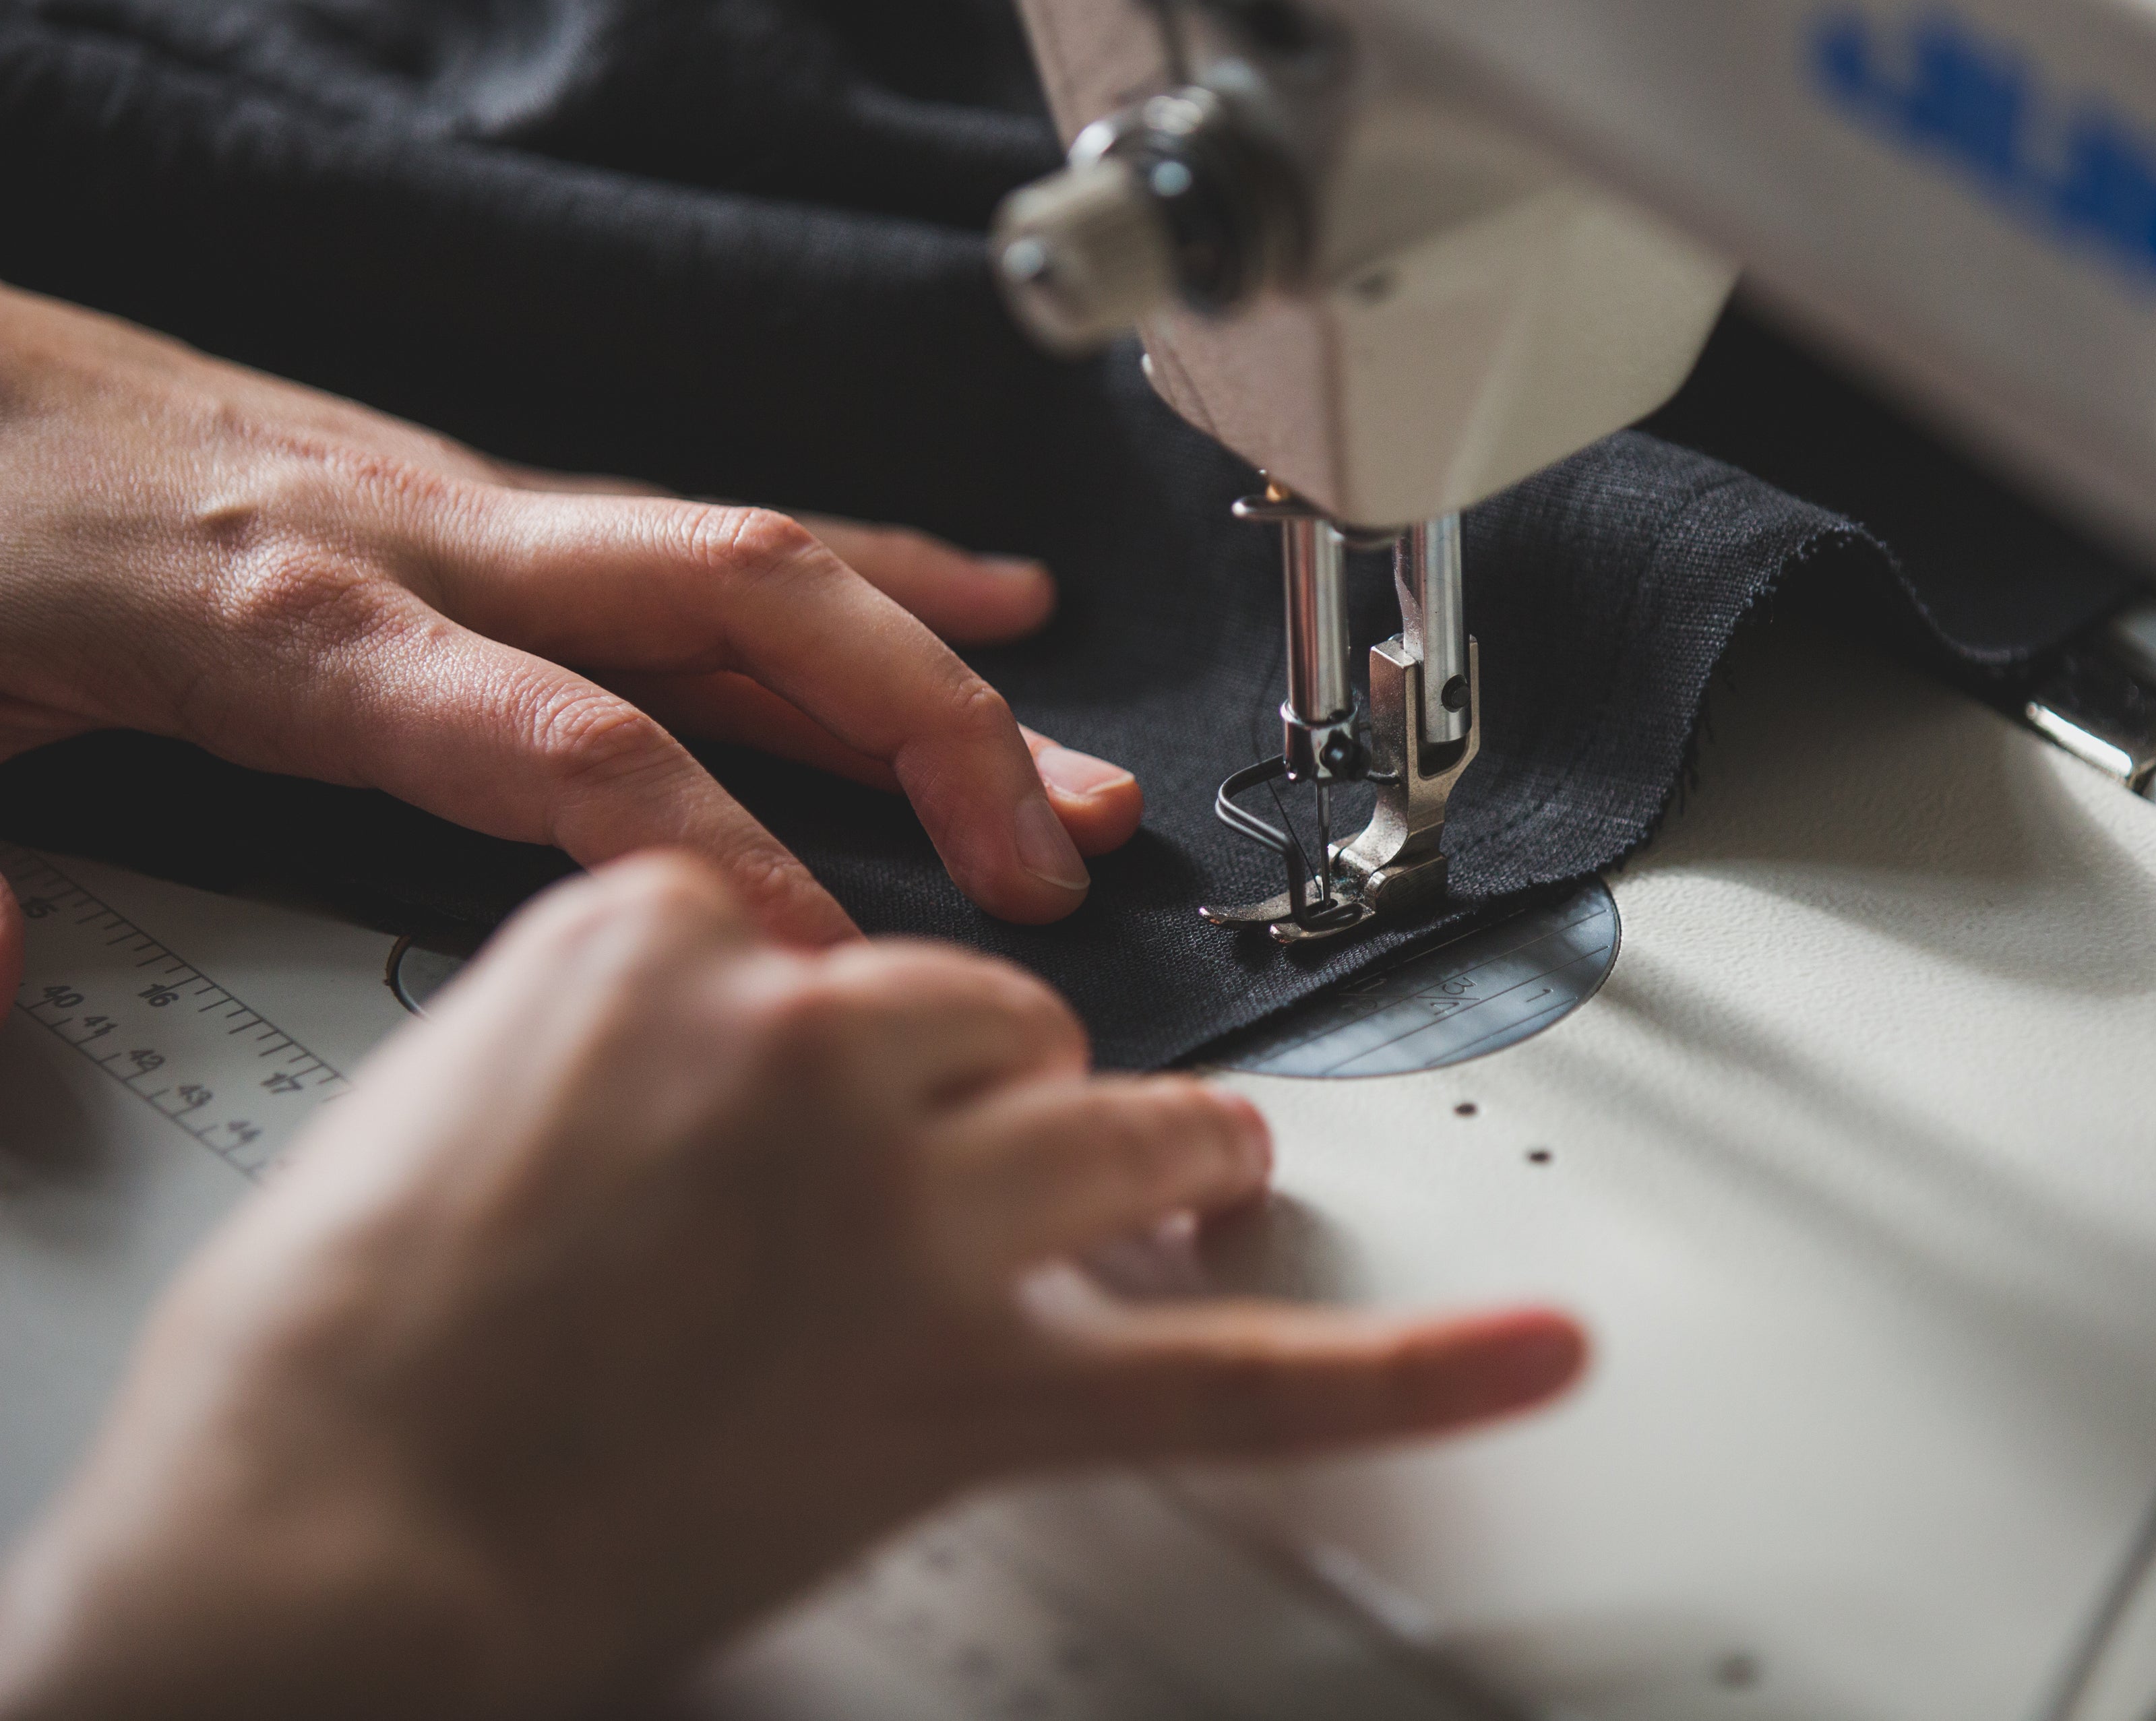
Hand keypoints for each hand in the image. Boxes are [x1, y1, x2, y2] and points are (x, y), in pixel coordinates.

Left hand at [0, 284, 1143, 938]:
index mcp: (303, 627)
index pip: (565, 744)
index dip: (716, 851)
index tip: (821, 964)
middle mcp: (428, 549)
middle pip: (735, 613)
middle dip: (921, 732)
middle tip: (1037, 857)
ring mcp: (476, 515)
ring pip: (760, 569)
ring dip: (940, 670)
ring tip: (1073, 769)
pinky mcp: (490, 507)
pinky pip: (714, 539)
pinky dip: (873, 569)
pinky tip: (978, 598)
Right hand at [0, 858, 1584, 1719]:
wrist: (317, 1537)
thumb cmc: (344, 1343)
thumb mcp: (448, 1084)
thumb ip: (625, 1031)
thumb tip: (723, 1055)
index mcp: (670, 935)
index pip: (828, 936)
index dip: (829, 1030)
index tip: (808, 1094)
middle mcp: (816, 1038)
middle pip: (995, 1019)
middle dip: (1005, 1090)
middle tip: (981, 1166)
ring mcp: (912, 1203)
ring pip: (1116, 1123)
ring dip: (1167, 1153)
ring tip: (1202, 1178)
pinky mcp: (971, 1378)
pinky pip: (1225, 1370)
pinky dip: (1396, 1368)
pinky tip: (1521, 1347)